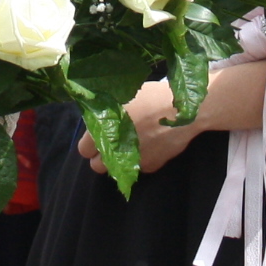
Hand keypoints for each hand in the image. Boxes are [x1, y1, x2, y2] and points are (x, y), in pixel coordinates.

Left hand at [84, 80, 200, 173]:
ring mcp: (133, 162)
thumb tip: (95, 115)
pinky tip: (150, 143)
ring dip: (119, 160)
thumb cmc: (149, 96)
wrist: (180, 110)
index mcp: (103, 133)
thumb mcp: (121, 95)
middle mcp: (115, 152)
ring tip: (131, 143)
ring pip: (118, 169)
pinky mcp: (151, 166)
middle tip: (112, 141)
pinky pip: (139, 166)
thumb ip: (104, 111)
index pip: (84, 149)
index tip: (97, 135)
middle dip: (102, 156)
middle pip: (97, 166)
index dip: (90, 142)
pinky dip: (141, 158)